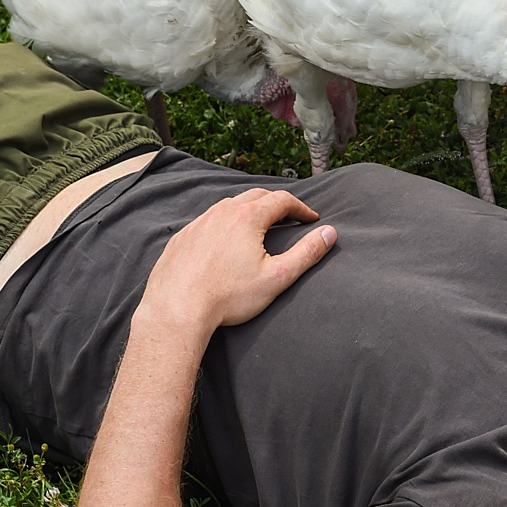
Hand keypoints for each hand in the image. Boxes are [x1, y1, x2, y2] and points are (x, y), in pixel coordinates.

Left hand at [139, 189, 336, 335]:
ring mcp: (198, 223)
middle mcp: (221, 213)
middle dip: (276, 203)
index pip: (282, 200)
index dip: (301, 208)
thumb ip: (306, 253)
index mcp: (247, 218)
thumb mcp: (277, 278)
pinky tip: (226, 241)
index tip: (311, 219)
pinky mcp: (182, 237)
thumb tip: (329, 233)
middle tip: (289, 217)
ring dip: (249, 210)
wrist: (177, 310)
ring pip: (229, 206)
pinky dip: (223, 223)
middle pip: (256, 196)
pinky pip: (207, 221)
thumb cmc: (228, 297)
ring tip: (259, 225)